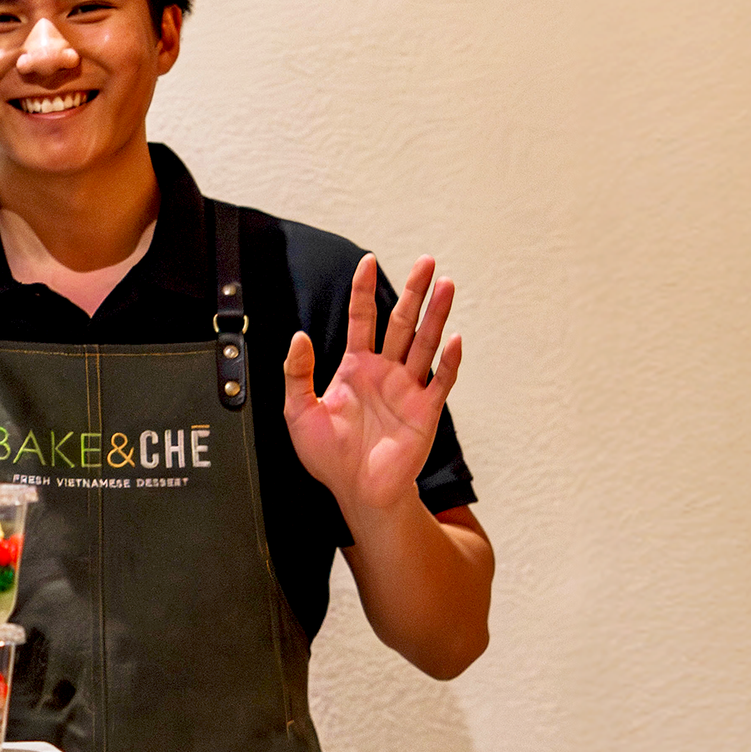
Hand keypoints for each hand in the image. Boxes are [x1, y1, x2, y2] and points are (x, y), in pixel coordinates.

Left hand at [283, 255, 460, 529]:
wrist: (355, 490)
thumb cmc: (327, 455)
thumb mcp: (299, 411)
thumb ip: (297, 373)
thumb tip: (299, 336)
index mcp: (356, 367)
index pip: (363, 319)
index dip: (364, 291)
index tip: (368, 261)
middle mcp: (386, 371)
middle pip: (403, 322)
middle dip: (414, 291)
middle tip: (427, 261)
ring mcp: (408, 388)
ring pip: (425, 343)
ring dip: (436, 315)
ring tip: (446, 285)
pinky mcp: (425, 410)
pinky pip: (440, 380)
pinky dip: (448, 361)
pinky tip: (454, 339)